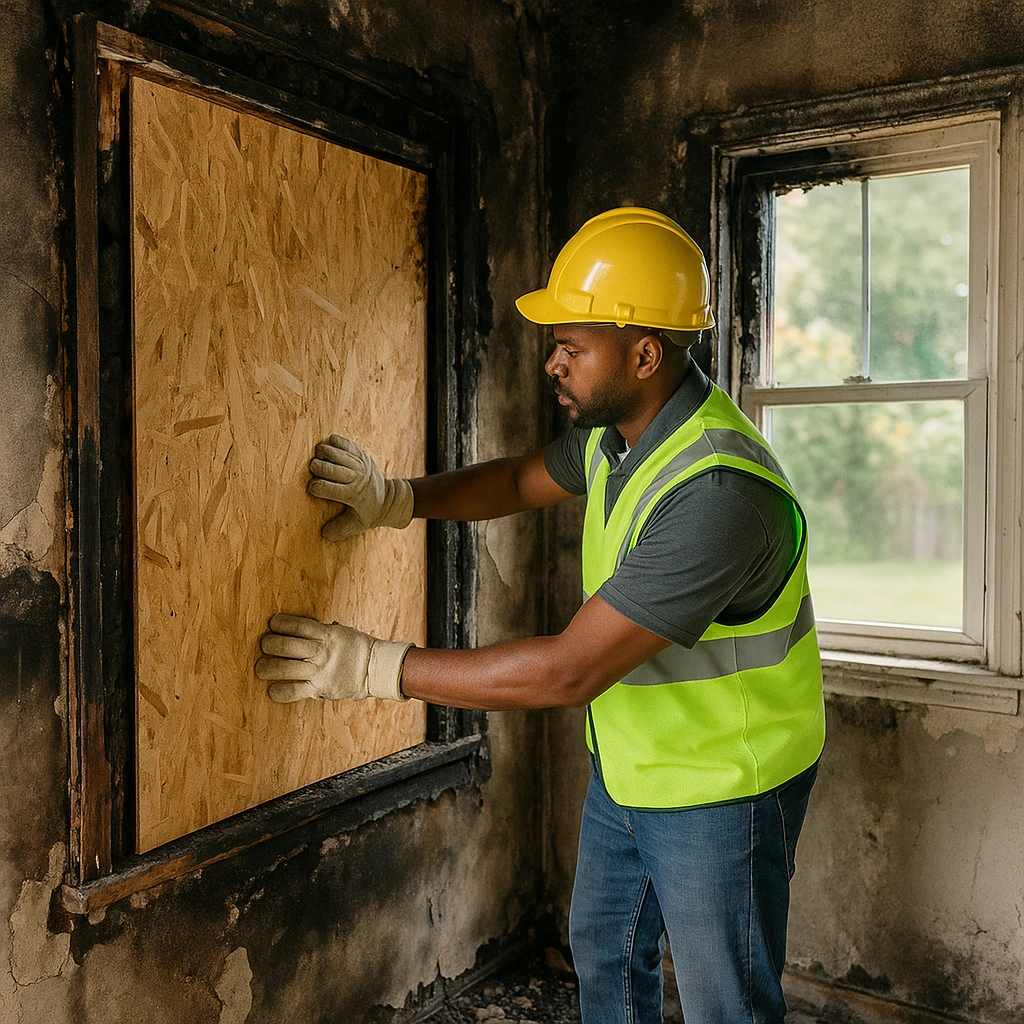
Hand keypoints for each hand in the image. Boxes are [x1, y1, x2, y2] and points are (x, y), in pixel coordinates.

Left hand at [255, 613, 413, 702]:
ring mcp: (320, 671)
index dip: (281, 623)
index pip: (298, 626)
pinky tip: (271, 690)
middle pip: (286, 645)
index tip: (272, 623)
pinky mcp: (319, 689)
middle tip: (264, 644)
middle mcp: (322, 652)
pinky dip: (280, 692)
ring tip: (259, 667)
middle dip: (269, 644)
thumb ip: (320, 630)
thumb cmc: (355, 647)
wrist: (375, 669)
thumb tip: (295, 626)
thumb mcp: (340, 632)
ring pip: (285, 668)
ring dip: (267, 667)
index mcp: (328, 635)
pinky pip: (294, 691)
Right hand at [308, 435, 413, 540]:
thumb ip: (340, 530)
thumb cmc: (369, 512)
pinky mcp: (360, 453)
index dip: (315, 487)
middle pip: (328, 468)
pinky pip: (343, 442)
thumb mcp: (357, 525)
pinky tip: (330, 448)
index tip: (312, 488)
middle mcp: (356, 477)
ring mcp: (359, 463)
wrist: (389, 498)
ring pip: (334, 452)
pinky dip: (333, 442)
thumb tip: (324, 534)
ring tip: (320, 458)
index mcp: (353, 495)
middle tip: (313, 470)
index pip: (327, 488)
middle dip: (316, 467)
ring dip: (322, 453)